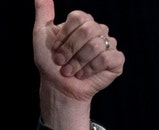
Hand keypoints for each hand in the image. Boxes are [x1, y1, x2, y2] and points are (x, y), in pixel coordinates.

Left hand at [34, 0, 124, 129]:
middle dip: (70, 50)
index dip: (64, 37)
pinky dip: (91, 69)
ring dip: (77, 63)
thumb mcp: (41, 35)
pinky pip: (108, 58)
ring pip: (97, 45)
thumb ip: (44, 13)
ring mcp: (109, 45)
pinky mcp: (116, 61)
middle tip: (61, 62)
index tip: (55, 49)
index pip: (79, 17)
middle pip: (89, 30)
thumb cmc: (49, 63)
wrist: (57, 87)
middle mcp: (98, 30)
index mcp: (83, 22)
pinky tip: (83, 74)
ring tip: (70, 71)